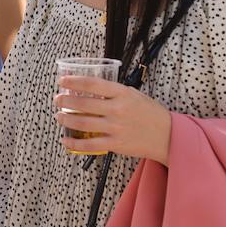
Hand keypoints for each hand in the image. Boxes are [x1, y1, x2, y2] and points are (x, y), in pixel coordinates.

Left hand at [54, 76, 172, 166]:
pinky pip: (89, 145)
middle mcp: (118, 110)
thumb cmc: (149, 113)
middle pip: (83, 104)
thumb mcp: (134, 95)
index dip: (74, 82)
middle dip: (65, 101)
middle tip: (57, 100)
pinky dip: (74, 143)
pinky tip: (65, 139)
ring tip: (59, 116)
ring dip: (66, 119)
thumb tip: (90, 88)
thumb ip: (114, 92)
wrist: (168, 136)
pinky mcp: (116, 144)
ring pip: (83, 123)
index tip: (62, 81)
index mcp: (122, 94)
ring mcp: (116, 128)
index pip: (92, 84)